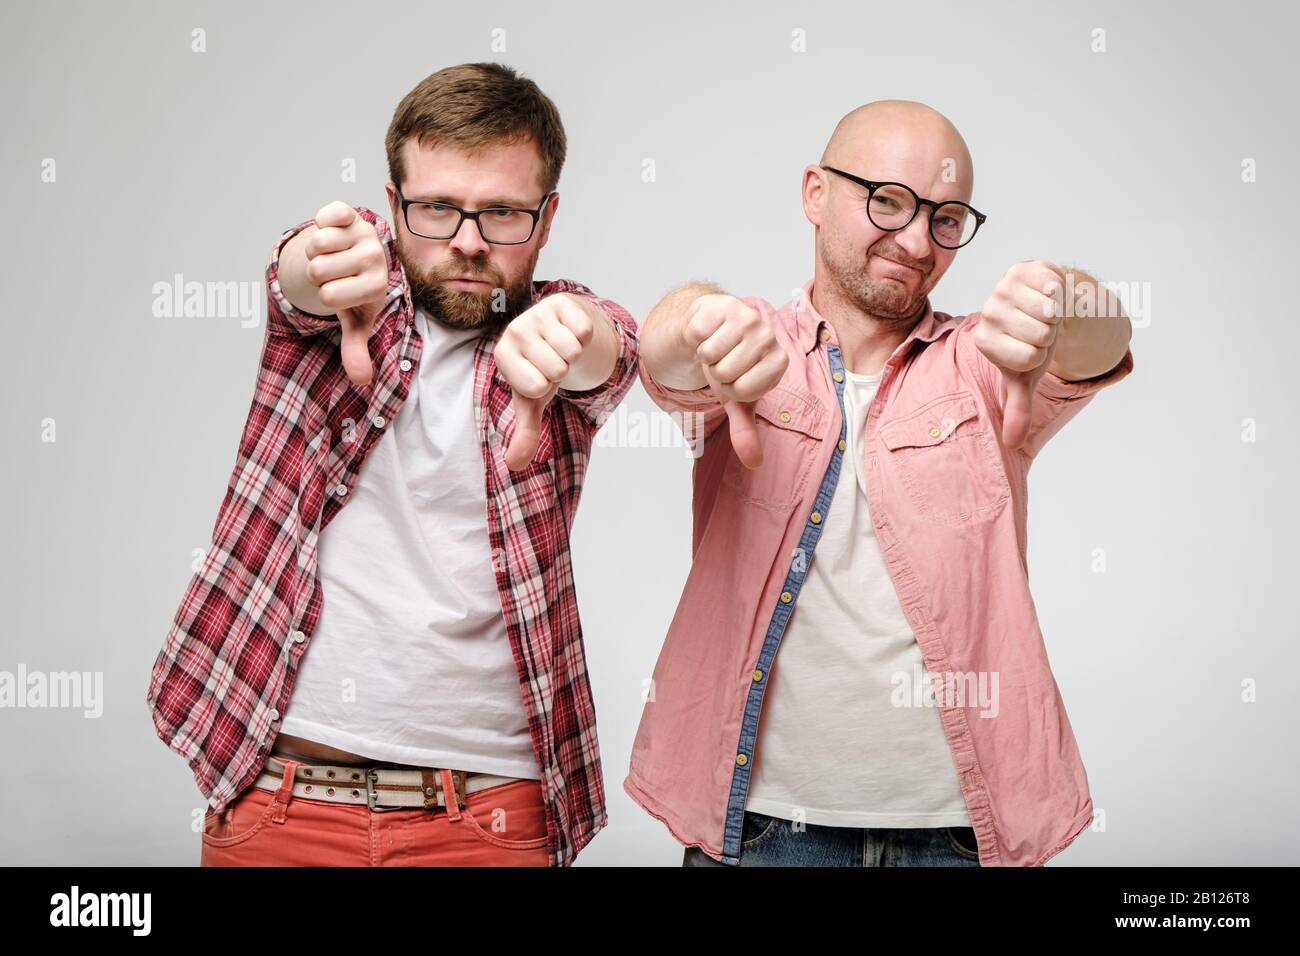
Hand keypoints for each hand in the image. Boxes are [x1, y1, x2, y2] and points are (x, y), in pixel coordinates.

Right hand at [303, 201, 388, 386]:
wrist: (363, 255)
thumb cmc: (356, 290)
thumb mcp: (355, 320)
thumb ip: (356, 350)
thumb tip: (361, 381)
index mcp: (376, 286)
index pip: (329, 296)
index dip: (326, 295)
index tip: (341, 292)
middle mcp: (376, 257)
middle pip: (318, 270)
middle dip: (318, 273)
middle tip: (336, 272)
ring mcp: (364, 232)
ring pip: (316, 244)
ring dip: (315, 251)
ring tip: (334, 255)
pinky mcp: (351, 212)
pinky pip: (323, 216)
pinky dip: (320, 224)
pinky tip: (334, 232)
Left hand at [495, 294, 595, 469]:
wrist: (555, 330)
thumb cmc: (540, 368)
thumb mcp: (532, 400)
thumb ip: (525, 432)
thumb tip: (515, 466)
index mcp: (503, 356)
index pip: (536, 386)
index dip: (546, 386)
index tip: (539, 377)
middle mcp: (515, 331)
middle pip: (557, 368)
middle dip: (562, 370)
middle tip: (552, 361)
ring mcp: (537, 313)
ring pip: (572, 350)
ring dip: (574, 354)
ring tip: (561, 347)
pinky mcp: (561, 302)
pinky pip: (584, 331)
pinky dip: (585, 336)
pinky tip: (571, 332)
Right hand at [683, 294, 788, 468]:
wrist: (714, 327)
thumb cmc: (730, 363)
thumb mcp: (737, 399)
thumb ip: (746, 430)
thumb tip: (754, 463)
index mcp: (778, 363)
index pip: (742, 391)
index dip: (729, 390)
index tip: (734, 380)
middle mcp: (769, 337)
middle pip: (725, 374)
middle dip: (715, 372)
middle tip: (723, 361)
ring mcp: (749, 318)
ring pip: (710, 354)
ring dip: (705, 355)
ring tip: (716, 347)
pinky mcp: (725, 304)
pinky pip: (699, 334)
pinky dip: (696, 337)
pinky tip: (707, 332)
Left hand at [975, 260, 1067, 449]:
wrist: (1041, 306)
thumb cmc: (1031, 342)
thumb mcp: (1025, 376)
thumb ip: (1018, 408)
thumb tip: (1012, 443)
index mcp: (985, 342)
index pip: (1028, 358)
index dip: (1041, 355)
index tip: (1032, 348)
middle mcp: (988, 313)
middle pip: (1041, 334)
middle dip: (1050, 335)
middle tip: (1040, 329)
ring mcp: (1003, 288)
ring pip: (1049, 310)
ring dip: (1057, 314)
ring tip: (1044, 313)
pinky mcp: (1023, 268)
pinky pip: (1054, 285)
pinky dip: (1061, 292)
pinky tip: (1049, 293)